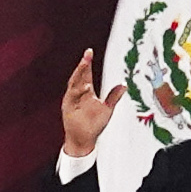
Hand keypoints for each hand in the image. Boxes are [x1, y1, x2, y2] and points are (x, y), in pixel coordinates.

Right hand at [58, 45, 115, 162]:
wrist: (84, 140)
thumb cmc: (94, 125)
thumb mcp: (107, 109)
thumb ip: (114, 96)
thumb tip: (123, 85)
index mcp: (86, 92)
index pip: (86, 74)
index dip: (87, 63)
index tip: (90, 51)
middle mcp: (78, 93)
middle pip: (80, 75)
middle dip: (84, 64)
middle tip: (88, 53)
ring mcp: (71, 99)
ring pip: (74, 82)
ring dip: (79, 73)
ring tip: (86, 63)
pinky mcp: (67, 107)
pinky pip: (72, 96)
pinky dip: (78, 91)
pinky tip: (87, 86)